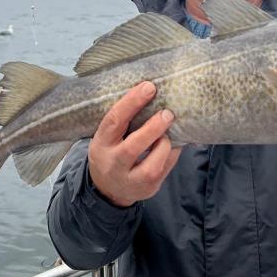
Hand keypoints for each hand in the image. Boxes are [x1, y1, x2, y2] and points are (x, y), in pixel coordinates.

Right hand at [88, 82, 181, 206]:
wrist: (107, 189)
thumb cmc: (111, 151)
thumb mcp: (108, 137)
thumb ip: (123, 120)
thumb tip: (150, 90)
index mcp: (101, 143)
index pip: (114, 120)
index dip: (132, 102)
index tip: (149, 87)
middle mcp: (113, 164)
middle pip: (133, 147)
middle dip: (153, 128)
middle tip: (168, 113)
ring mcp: (130, 180)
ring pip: (151, 166)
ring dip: (164, 145)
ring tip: (168, 132)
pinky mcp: (148, 188)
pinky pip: (165, 170)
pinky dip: (173, 153)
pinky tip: (174, 143)